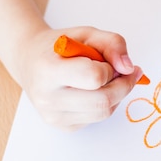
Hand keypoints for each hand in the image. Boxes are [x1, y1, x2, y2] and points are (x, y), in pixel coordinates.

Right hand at [15, 26, 143, 129]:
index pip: (94, 77)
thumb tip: (129, 68)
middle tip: (127, 72)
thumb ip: (113, 44)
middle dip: (123, 85)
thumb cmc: (59, 46)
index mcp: (48, 70)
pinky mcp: (63, 126)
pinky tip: (95, 90)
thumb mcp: (87, 34)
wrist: (30, 61)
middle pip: (103, 101)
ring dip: (116, 95)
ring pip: (104, 112)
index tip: (106, 61)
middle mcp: (48, 98)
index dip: (108, 68)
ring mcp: (54, 116)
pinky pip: (97, 118)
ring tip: (109, 79)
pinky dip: (106, 104)